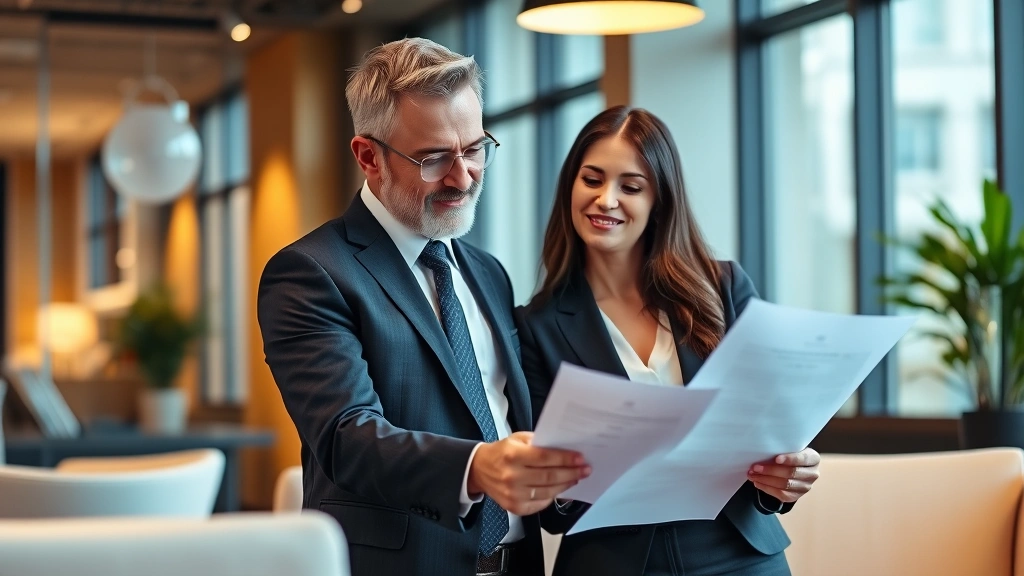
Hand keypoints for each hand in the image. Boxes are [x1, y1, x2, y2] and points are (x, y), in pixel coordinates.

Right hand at [468, 431, 590, 515]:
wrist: (479, 470)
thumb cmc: (501, 452)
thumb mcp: (517, 439)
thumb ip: (539, 442)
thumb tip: (563, 448)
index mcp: (513, 455)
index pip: (545, 458)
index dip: (565, 459)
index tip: (580, 458)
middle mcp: (512, 476)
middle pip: (549, 477)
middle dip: (571, 473)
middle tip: (584, 469)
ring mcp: (513, 494)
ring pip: (547, 492)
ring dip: (565, 485)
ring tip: (575, 478)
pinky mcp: (514, 507)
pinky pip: (540, 503)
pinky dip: (553, 496)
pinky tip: (560, 488)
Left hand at [747, 448, 819, 502]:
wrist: (795, 468)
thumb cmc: (790, 455)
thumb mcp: (791, 449)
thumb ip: (783, 450)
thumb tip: (762, 451)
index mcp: (813, 459)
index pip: (802, 459)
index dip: (789, 459)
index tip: (776, 458)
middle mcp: (812, 474)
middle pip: (791, 473)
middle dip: (770, 470)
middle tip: (755, 467)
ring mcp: (805, 487)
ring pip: (784, 484)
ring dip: (765, 479)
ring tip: (752, 474)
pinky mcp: (796, 496)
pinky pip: (781, 494)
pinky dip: (767, 488)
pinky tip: (757, 482)